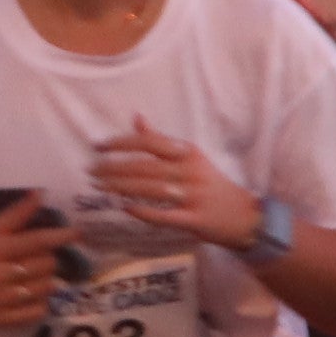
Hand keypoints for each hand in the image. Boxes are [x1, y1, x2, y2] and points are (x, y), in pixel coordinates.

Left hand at [90, 119, 265, 250]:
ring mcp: (194, 196)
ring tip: (99, 187)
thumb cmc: (209, 183)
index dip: (122, 143)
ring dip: (122, 188)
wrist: (245, 215)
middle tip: (90, 171)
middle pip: (145, 167)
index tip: (98, 146)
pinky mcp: (196, 219)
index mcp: (187, 152)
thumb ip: (160, 140)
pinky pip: (165, 216)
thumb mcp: (189, 157)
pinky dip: (144, 212)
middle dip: (113, 168)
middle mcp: (191, 171)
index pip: (149, 142)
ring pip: (152, 189)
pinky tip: (125, 208)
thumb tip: (136, 117)